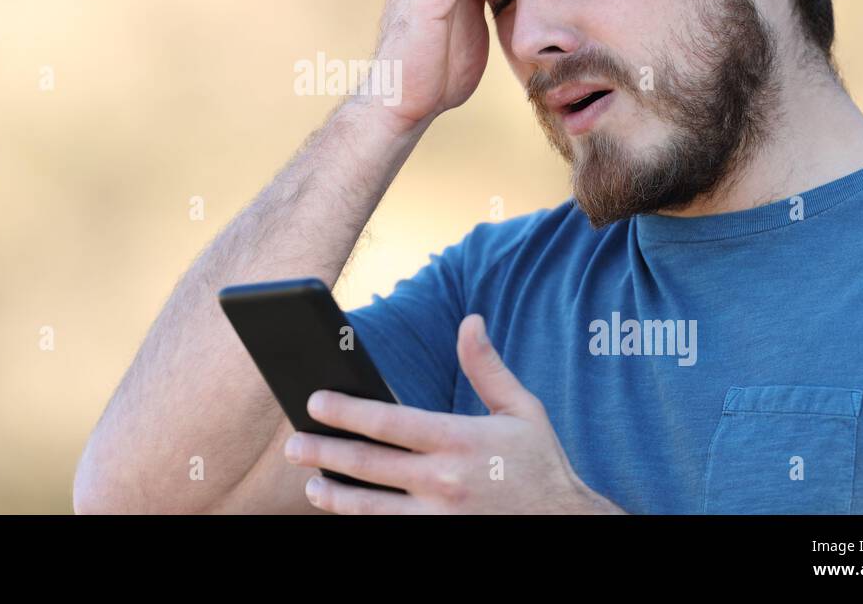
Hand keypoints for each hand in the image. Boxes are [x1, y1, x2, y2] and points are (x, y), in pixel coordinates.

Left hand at [283, 313, 625, 513]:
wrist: (568, 525)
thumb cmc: (541, 464)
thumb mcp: (523, 410)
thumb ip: (487, 368)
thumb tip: (470, 321)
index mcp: (460, 440)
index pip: (389, 422)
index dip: (347, 412)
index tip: (316, 402)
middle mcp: (445, 481)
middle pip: (369, 465)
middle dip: (325, 453)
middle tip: (294, 445)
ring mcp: (440, 518)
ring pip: (371, 509)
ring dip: (335, 496)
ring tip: (311, 485)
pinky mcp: (440, 542)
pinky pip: (390, 532)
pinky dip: (363, 523)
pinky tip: (346, 512)